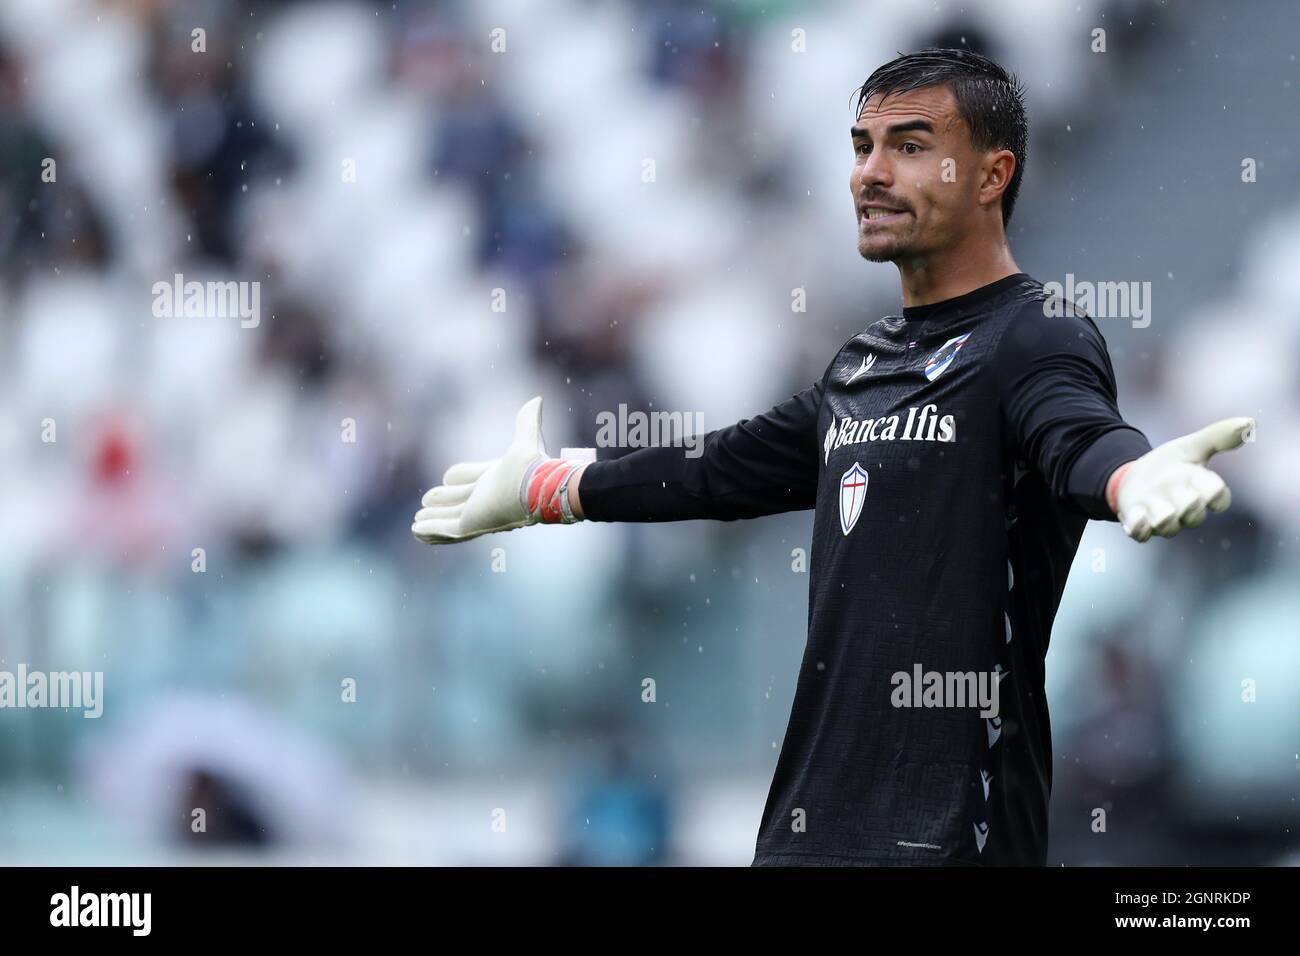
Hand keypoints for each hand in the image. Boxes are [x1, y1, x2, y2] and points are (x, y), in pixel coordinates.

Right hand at [412, 397, 585, 543]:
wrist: (537, 488)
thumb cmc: (532, 467)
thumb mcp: (526, 440)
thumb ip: (527, 421)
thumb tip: (537, 399)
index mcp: (496, 480)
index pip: (472, 478)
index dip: (461, 477)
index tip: (448, 477)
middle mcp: (486, 499)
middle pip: (458, 501)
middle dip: (443, 502)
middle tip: (426, 500)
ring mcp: (477, 514)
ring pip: (449, 517)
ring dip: (434, 518)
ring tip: (417, 518)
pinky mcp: (470, 525)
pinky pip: (445, 530)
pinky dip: (430, 530)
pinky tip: (416, 530)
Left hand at [1113, 417, 1254, 541]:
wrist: (1134, 476)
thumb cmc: (1170, 465)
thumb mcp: (1190, 447)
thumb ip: (1217, 437)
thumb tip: (1248, 422)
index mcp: (1201, 489)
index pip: (1219, 498)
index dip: (1215, 493)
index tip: (1200, 475)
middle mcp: (1184, 508)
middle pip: (1195, 514)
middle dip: (1189, 504)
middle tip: (1181, 492)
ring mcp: (1161, 518)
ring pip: (1169, 527)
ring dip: (1163, 516)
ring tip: (1155, 504)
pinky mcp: (1138, 525)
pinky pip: (1142, 534)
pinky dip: (1140, 527)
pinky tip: (1136, 515)